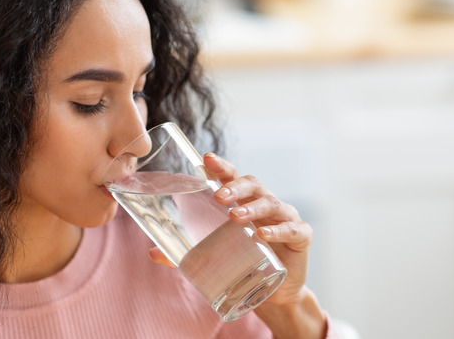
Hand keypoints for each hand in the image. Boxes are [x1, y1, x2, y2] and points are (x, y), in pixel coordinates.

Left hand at [148, 152, 313, 305]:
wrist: (274, 294)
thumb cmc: (243, 264)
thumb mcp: (214, 257)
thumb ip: (184, 255)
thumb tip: (152, 252)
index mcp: (244, 202)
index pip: (232, 177)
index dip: (222, 167)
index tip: (207, 159)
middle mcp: (265, 205)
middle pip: (253, 185)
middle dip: (235, 187)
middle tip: (218, 196)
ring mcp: (285, 218)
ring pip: (272, 203)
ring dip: (253, 207)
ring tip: (235, 217)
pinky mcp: (301, 237)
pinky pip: (293, 228)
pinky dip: (279, 230)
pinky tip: (263, 235)